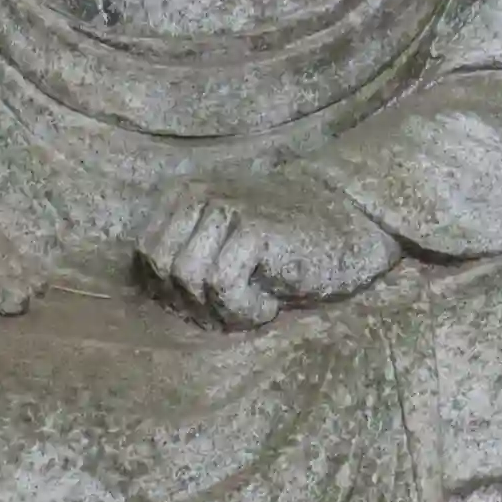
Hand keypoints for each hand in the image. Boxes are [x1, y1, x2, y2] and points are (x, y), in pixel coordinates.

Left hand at [136, 168, 397, 329]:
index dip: (176, 292)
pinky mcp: (254, 228)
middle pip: (162, 270)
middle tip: (240, 302)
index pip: (146, 258)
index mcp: (185, 195)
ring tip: (258, 300)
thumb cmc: (290, 245)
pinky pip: (221, 285)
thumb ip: (188, 255)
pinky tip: (272, 301)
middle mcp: (199, 195)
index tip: (220, 297)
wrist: (355, 223)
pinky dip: (244, 307)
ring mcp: (226, 207)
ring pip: (187, 278)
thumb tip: (156, 298)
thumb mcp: (228, 242)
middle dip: (195, 301)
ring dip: (221, 306)